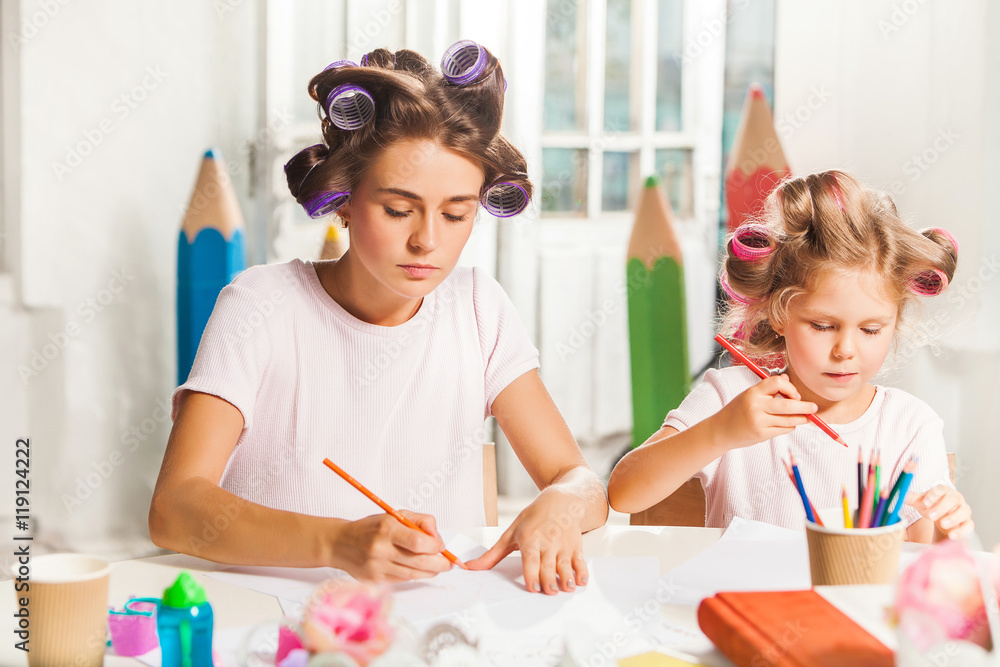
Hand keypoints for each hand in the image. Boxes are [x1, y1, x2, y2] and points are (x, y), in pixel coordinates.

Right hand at [330, 510, 451, 582]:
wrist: (340, 543)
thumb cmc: (371, 528)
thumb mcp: (394, 515)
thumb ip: (420, 522)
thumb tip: (437, 538)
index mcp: (387, 529)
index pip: (419, 542)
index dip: (435, 546)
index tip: (441, 546)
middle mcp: (381, 549)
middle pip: (419, 562)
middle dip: (440, 564)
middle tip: (448, 563)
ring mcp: (377, 567)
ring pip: (413, 575)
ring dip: (431, 572)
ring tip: (438, 566)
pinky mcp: (374, 581)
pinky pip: (402, 580)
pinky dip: (415, 576)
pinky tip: (419, 570)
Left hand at [465, 488, 586, 594]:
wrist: (561, 501)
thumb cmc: (533, 518)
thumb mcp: (511, 533)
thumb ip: (492, 554)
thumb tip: (470, 568)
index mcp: (530, 539)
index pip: (530, 559)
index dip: (532, 573)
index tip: (533, 587)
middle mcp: (547, 542)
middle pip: (548, 565)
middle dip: (549, 580)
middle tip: (550, 592)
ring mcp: (563, 545)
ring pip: (565, 564)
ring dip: (567, 578)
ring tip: (568, 588)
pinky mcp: (576, 547)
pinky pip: (580, 561)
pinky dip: (582, 572)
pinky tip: (581, 581)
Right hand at [715, 374, 816, 448]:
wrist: (721, 430)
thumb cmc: (738, 410)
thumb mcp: (749, 395)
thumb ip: (768, 388)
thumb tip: (787, 379)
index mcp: (752, 392)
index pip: (777, 383)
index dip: (790, 388)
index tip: (795, 394)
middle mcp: (755, 406)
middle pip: (787, 404)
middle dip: (804, 406)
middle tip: (814, 407)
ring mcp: (759, 422)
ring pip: (788, 419)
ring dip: (801, 418)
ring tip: (807, 417)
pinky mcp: (762, 434)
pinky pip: (783, 429)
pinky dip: (790, 426)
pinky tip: (789, 424)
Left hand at [907, 485, 973, 540]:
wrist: (943, 521)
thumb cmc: (933, 508)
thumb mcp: (921, 503)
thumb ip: (912, 498)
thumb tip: (901, 494)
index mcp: (944, 491)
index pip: (940, 489)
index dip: (932, 495)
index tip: (924, 503)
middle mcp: (956, 498)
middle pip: (952, 499)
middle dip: (941, 507)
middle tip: (931, 516)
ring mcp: (963, 510)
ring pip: (964, 511)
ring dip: (953, 517)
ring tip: (943, 524)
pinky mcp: (968, 523)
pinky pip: (968, 526)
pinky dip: (961, 531)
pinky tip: (952, 535)